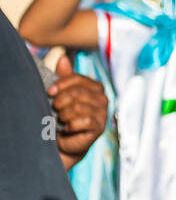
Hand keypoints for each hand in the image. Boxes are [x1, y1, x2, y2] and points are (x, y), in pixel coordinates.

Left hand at [49, 55, 106, 169]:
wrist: (65, 140)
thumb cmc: (62, 115)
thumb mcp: (61, 94)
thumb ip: (64, 77)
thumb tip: (63, 58)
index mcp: (94, 87)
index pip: (78, 79)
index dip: (62, 84)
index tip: (49, 91)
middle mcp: (102, 99)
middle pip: (78, 92)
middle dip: (61, 100)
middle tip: (55, 107)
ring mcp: (103, 113)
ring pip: (79, 107)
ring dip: (64, 114)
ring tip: (61, 119)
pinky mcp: (100, 127)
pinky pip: (83, 121)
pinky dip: (70, 125)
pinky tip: (67, 128)